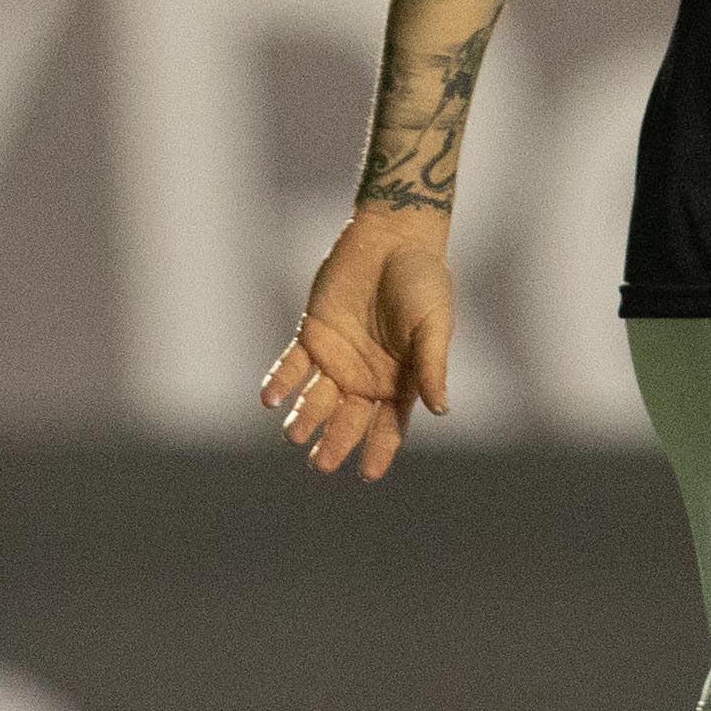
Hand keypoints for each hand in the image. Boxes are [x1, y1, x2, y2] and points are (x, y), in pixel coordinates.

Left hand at [259, 206, 454, 480]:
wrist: (393, 236)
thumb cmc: (423, 279)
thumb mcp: (434, 325)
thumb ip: (432, 366)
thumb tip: (440, 410)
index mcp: (400, 380)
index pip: (389, 425)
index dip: (379, 450)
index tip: (367, 474)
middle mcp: (366, 376)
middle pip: (347, 419)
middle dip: (335, 442)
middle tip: (321, 463)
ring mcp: (336, 357)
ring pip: (315, 399)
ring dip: (304, 417)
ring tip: (294, 434)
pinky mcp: (312, 334)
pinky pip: (291, 365)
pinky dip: (279, 381)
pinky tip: (270, 398)